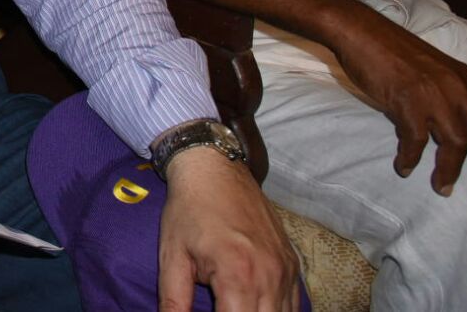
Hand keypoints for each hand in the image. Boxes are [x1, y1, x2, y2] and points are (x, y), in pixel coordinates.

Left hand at [158, 148, 299, 311]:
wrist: (215, 169)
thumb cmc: (189, 210)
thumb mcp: (172, 256)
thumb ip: (174, 300)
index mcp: (238, 275)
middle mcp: (270, 276)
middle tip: (220, 307)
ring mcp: (286, 270)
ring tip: (231, 306)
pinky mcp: (292, 264)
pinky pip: (294, 304)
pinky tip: (255, 307)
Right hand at [326, 6, 466, 193]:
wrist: (360, 32)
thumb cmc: (392, 51)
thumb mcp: (434, 70)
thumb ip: (450, 93)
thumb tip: (456, 125)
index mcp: (465, 79)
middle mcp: (456, 87)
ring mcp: (433, 94)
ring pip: (455, 142)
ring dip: (448, 169)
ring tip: (441, 186)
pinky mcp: (407, 101)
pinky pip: (415, 140)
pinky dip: (411, 158)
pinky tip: (404, 167)